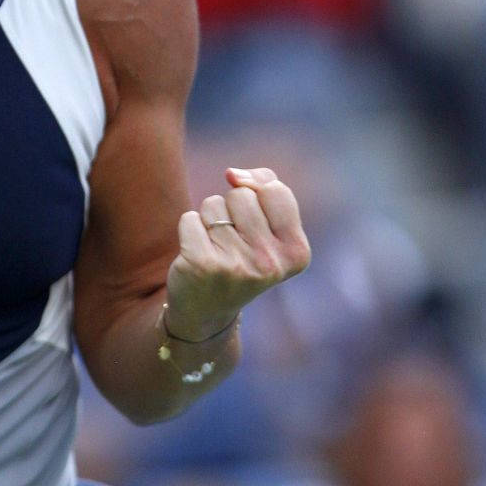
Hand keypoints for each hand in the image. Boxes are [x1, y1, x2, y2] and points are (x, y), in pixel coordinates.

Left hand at [165, 166, 310, 339]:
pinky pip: (189, 218)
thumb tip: (233, 174)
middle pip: (242, 195)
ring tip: (215, 249)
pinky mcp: (202, 265)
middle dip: (231, 210)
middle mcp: (270, 262)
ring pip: (214, 204)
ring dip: (209, 220)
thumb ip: (265, 188)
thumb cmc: (241, 260)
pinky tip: (195, 254)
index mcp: (297, 253)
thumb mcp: (268, 229)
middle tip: (232, 243)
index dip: (257, 196)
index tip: (253, 224)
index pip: (275, 190)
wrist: (206, 311)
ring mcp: (236, 265)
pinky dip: (189, 230)